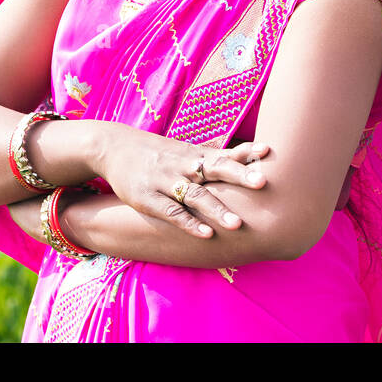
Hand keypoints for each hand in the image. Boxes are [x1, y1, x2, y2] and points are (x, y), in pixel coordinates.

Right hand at [97, 125, 269, 237]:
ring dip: (216, 208)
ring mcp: (165, 181)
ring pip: (195, 194)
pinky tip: (206, 234)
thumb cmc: (158, 152)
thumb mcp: (185, 150)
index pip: (225, 152)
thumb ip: (215, 156)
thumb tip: (251, 154)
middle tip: (263, 183)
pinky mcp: (147, 198)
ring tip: (237, 224)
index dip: (246, 153)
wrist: (113, 147)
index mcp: (195, 154)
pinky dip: (189, 223)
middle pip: (215, 168)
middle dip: (239, 175)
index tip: (269, 151)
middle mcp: (184, 165)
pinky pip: (171, 212)